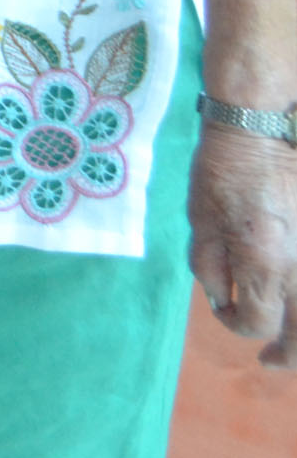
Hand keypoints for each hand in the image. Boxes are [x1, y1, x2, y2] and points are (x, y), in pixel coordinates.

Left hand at [189, 122, 296, 365]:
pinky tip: (294, 298)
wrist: (265, 127)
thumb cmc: (222, 169)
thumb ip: (209, 265)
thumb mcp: (200, 220)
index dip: (236, 324)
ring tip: (290, 341)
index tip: (223, 310)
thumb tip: (220, 298)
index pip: (256, 321)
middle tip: (270, 359)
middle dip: (285, 353)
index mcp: (262, 262)